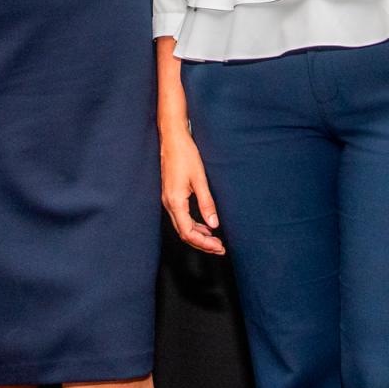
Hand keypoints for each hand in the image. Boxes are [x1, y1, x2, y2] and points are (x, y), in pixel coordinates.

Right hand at [160, 123, 224, 254]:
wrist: (172, 139)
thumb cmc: (185, 155)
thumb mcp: (199, 179)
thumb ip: (206, 203)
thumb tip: (214, 225)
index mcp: (175, 201)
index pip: (188, 232)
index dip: (204, 243)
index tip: (219, 246)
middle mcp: (169, 204)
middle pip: (184, 233)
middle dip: (202, 244)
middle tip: (220, 248)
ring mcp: (168, 200)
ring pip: (182, 227)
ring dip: (198, 236)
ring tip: (215, 240)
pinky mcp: (170, 196)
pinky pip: (181, 218)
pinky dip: (193, 225)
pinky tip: (205, 226)